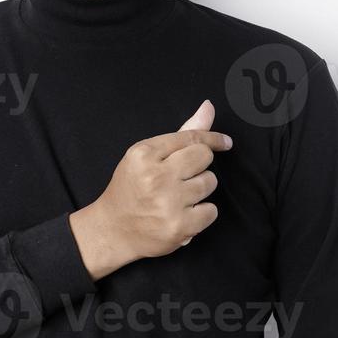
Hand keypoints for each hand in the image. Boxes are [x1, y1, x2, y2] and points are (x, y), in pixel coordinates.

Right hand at [69, 99, 231, 279]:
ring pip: (209, 183)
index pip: (191, 138)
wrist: (112, 230)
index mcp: (144, 154)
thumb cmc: (131, 188)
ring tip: (179, 197)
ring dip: (200, 190)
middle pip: (204, 157)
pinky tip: (184, 214)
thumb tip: (208, 107)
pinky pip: (212, 211)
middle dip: (199, 166)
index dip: (213, 138)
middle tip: (182, 177)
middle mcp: (156, 176)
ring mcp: (168, 202)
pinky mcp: (179, 226)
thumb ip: (181, 134)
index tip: (225, 143)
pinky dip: (202, 214)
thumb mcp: (146, 156)